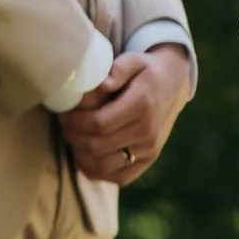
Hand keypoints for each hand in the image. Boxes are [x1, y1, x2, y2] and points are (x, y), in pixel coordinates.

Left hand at [61, 41, 190, 186]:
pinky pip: (118, 177)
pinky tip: (89, 154)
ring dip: (81, 155)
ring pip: (103, 166)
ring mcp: (149, 150)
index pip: (98, 124)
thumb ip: (116, 71)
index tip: (64, 113)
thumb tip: (100, 85)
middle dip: (72, 137)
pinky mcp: (149, 161)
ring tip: (75, 138)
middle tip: (65, 124)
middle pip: (96, 146)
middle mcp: (147, 132)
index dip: (74, 122)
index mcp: (142, 105)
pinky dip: (97, 170)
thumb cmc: (146, 71)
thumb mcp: (133, 60)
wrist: (174, 85)